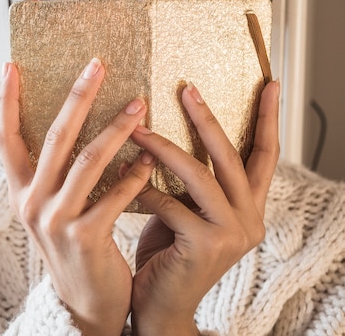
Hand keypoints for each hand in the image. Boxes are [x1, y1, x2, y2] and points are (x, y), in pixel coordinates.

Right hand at [0, 58, 155, 335]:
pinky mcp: (84, 238)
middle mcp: (30, 202)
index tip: (10, 66)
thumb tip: (73, 122)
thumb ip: (54, 173)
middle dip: (77, 97)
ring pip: (88, 161)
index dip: (5, 102)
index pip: (4, 138)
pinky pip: (115, 196)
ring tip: (139, 104)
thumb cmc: (73, 245)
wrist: (84, 301)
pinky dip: (135, 174)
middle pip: (54, 137)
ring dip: (116, 129)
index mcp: (20, 190)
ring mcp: (55, 221)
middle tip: (98, 64)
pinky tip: (150, 159)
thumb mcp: (51, 208)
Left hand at [128, 81, 279, 335]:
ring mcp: (232, 234)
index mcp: (248, 207)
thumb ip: (188, 181)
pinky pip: (169, 205)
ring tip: (134, 129)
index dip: (267, 118)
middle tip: (186, 89)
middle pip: (231, 156)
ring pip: (199, 176)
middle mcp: (249, 219)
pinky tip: (122, 178)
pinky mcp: (206, 246)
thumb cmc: (168, 252)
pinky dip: (144, 189)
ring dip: (162, 148)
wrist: (160, 306)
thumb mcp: (185, 210)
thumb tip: (163, 134)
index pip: (263, 154)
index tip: (267, 84)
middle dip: (206, 119)